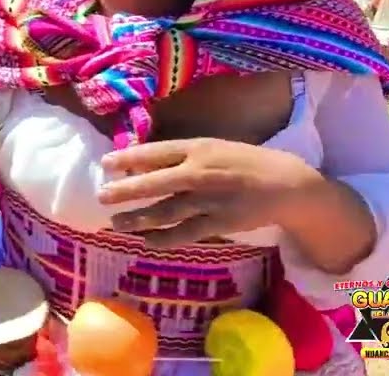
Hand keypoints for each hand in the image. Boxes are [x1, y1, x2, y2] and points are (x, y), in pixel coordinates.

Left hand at [97, 138, 323, 246]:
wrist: (286, 184)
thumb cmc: (244, 162)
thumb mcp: (213, 148)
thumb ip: (181, 155)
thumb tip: (142, 163)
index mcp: (198, 148)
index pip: (155, 152)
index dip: (128, 158)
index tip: (105, 163)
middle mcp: (200, 173)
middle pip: (154, 183)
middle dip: (124, 191)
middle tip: (101, 196)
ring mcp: (209, 200)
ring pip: (165, 212)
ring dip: (138, 219)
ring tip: (117, 223)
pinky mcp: (220, 223)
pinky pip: (186, 233)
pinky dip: (164, 238)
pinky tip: (147, 241)